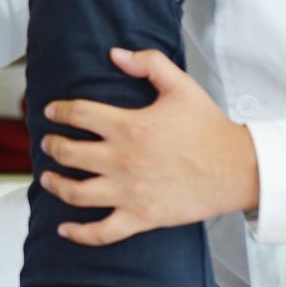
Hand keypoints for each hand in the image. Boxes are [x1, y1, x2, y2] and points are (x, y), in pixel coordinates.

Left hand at [39, 47, 259, 244]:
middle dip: (52, 146)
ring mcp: (129, 192)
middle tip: (48, 144)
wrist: (238, 169)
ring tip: (47, 178)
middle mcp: (123, 160)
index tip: (52, 112)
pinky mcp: (140, 217)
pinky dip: (79, 233)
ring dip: (55, 184)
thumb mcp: (181, 86)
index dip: (59, 111)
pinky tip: (65, 228)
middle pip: (69, 153)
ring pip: (76, 192)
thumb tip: (115, 53)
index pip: (79, 114)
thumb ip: (148, 63)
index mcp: (130, 126)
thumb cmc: (209, 128)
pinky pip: (101, 231)